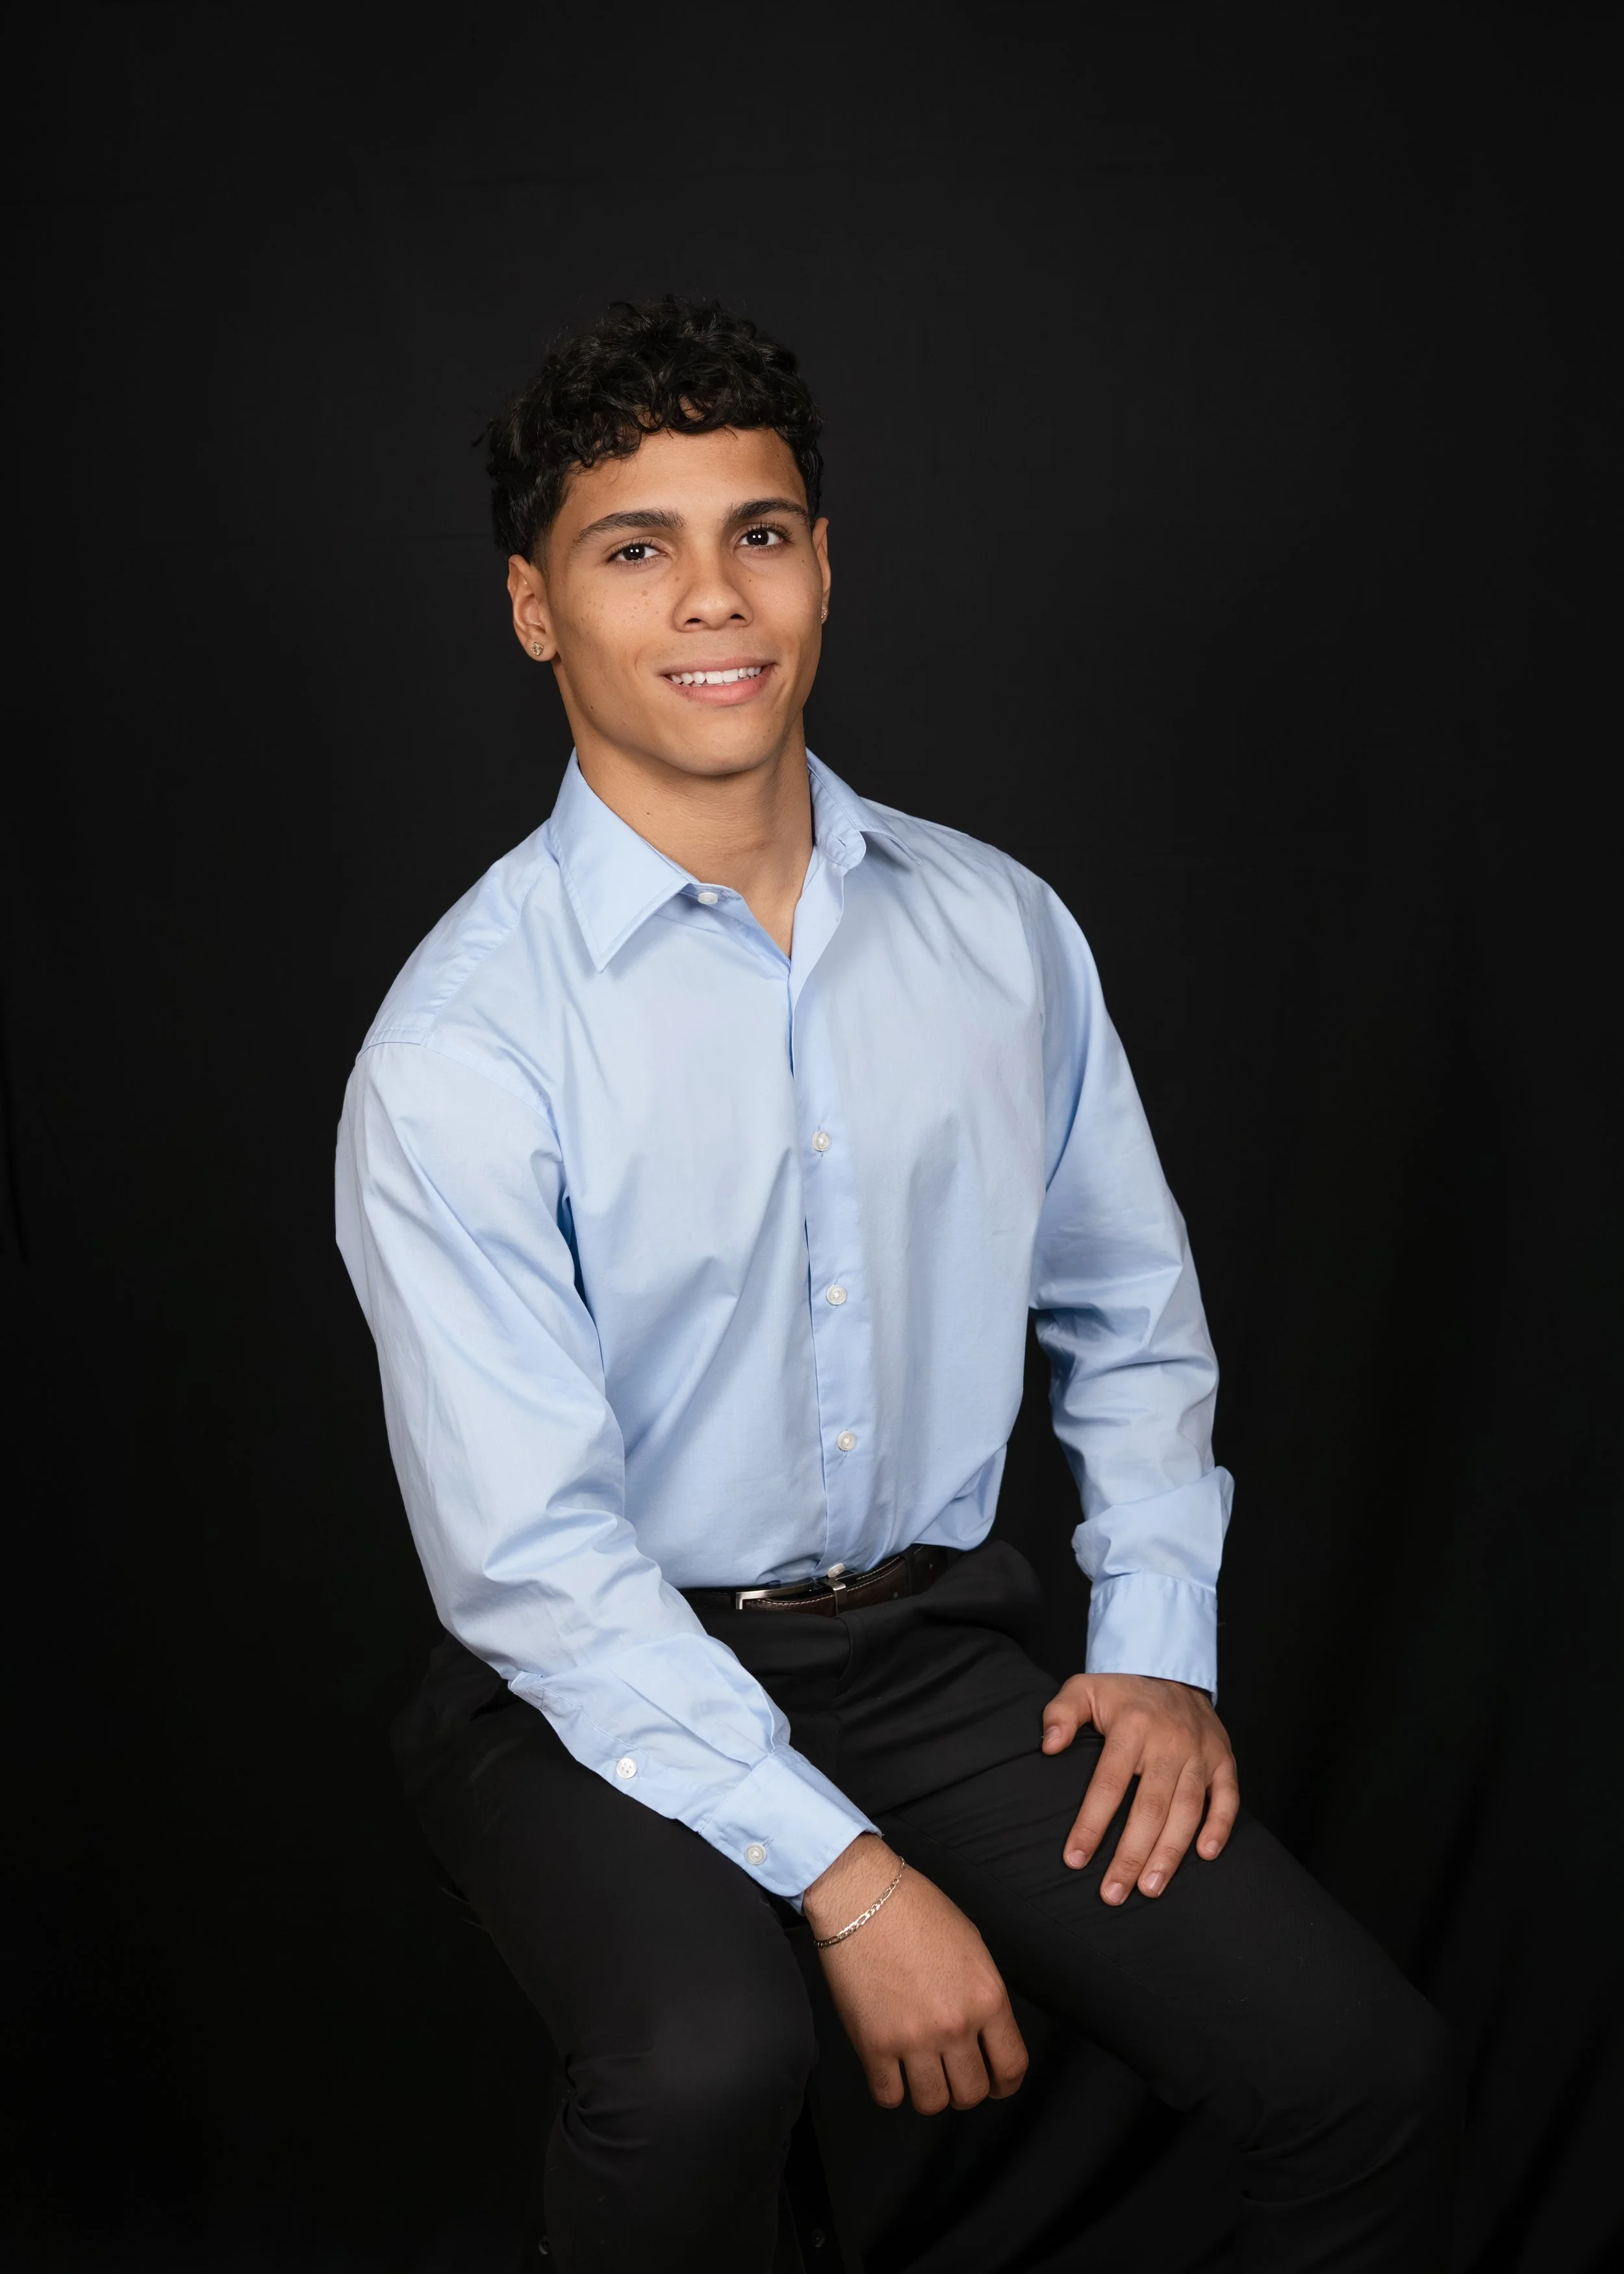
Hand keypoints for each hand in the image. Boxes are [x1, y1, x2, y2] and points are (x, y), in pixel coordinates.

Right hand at [803, 1835, 1027, 2114]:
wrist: (861, 1896)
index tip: (995, 2083)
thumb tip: (985, 2035)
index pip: (1011, 2067)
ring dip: (929, 2091)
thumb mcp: (971, 1947)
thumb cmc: (916, 1910)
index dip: (1005, 2084)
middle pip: (972, 2093)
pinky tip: (891, 2067)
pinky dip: (891, 2088)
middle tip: (952, 2072)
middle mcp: (956, 2024)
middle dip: (965, 2088)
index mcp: (987, 1997)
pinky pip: (889, 2096)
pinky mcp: (873, 2045)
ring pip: (933, 2103)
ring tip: (920, 2070)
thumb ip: (982, 1996)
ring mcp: (913, 2039)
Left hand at [1042, 1671, 1238, 1904]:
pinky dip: (1219, 1827)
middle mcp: (1169, 1741)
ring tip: (1150, 1888)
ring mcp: (1200, 1752)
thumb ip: (1061, 1714)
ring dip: (1170, 1853)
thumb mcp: (1083, 1688)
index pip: (1109, 1783)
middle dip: (1130, 1855)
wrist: (1170, 1667)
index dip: (1091, 1824)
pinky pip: (1227, 1797)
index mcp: (1132, 1726)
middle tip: (1113, 1894)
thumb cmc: (1120, 1690)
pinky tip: (1205, 1856)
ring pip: (1187, 1809)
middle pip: (1150, 1807)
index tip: (1075, 1860)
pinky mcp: (1224, 1759)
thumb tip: (1048, 1746)